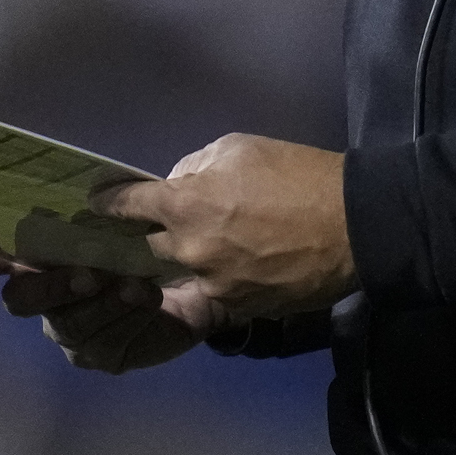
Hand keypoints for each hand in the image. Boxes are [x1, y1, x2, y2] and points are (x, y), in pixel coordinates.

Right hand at [0, 204, 214, 372]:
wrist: (201, 279)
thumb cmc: (151, 237)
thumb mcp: (131, 213)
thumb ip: (107, 202)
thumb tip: (100, 189)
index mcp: (39, 254)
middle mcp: (44, 294)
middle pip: (20, 299)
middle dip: (51, 287)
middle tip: (87, 275)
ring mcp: (70, 329)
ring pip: (68, 324)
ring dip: (102, 303)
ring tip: (137, 286)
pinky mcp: (103, 353)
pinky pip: (104, 344)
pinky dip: (128, 319)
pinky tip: (151, 301)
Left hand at [95, 132, 354, 324]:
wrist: (355, 225)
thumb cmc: (300, 175)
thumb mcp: (242, 147)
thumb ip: (198, 165)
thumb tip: (182, 184)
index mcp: (184, 204)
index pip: (124, 204)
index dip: (109, 202)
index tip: (100, 203)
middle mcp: (188, 249)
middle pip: (149, 245)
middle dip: (155, 233)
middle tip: (172, 224)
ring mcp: (212, 283)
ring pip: (183, 271)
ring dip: (192, 258)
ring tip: (221, 246)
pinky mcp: (239, 306)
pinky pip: (216, 290)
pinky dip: (223, 277)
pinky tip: (248, 264)